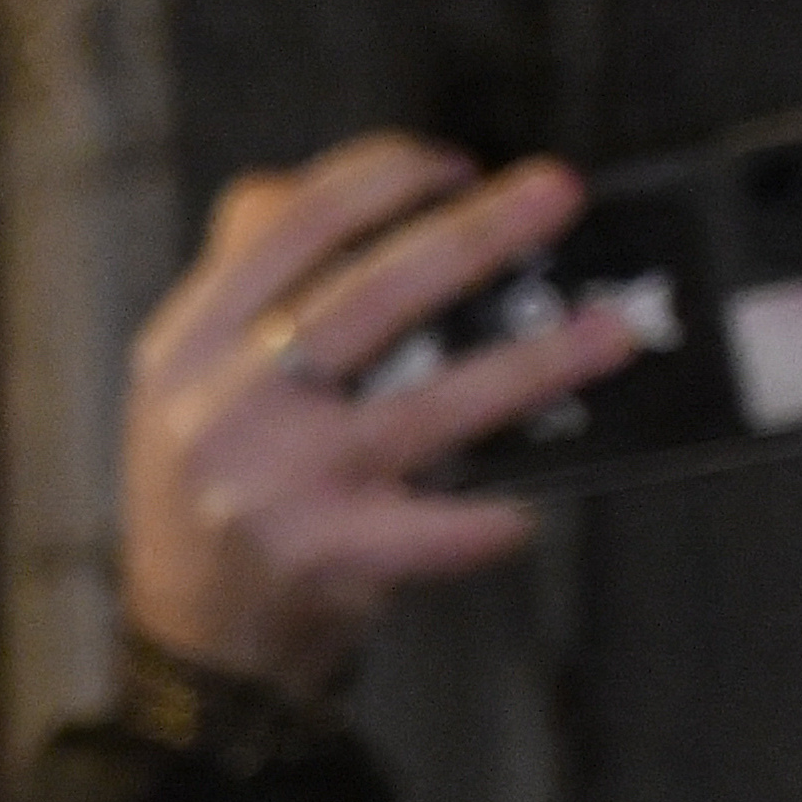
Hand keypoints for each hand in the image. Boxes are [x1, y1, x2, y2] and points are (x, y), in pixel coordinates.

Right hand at [119, 137, 656, 698]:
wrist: (190, 636)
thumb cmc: (209, 484)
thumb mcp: (189, 375)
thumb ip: (243, 281)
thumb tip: (318, 186)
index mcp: (191, 342)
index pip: (290, 226)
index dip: (380, 177)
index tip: (453, 165)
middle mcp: (229, 405)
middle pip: (371, 294)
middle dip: (479, 233)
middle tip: (559, 193)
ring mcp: (281, 484)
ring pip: (430, 404)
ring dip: (534, 362)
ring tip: (612, 327)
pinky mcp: (328, 556)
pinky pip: (434, 530)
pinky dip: (487, 520)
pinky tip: (526, 506)